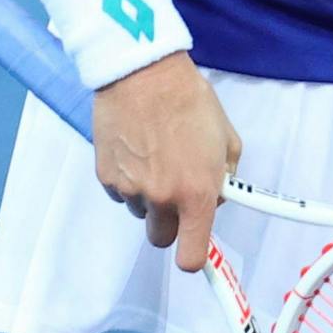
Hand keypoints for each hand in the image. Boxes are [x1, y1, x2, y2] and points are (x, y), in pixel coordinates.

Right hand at [95, 54, 241, 269]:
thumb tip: (218, 196)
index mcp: (196, 194)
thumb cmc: (190, 101)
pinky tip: (137, 151)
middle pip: (162, 238)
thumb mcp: (226, 139)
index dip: (194, 257)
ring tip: (157, 157)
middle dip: (172, 222)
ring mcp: (130, 190)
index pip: (191, 256)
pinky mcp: (106, 178)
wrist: (143, 74)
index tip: (196, 249)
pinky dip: (130, 181)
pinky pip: (121, 194)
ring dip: (150, 198)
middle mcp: (161, 199)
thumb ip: (226, 177)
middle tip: (178, 192)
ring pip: (142, 213)